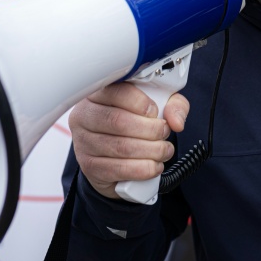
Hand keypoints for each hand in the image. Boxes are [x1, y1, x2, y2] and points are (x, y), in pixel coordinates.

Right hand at [69, 83, 188, 199]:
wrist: (114, 156)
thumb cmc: (134, 124)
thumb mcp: (157, 106)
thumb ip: (172, 105)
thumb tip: (176, 121)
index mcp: (97, 94)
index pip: (115, 91)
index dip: (141, 102)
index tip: (155, 112)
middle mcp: (84, 116)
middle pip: (118, 121)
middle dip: (150, 130)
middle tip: (164, 133)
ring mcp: (83, 143)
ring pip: (121, 147)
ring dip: (151, 151)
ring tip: (165, 150)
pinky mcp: (89, 167)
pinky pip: (119, 169)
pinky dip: (144, 169)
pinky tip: (155, 165)